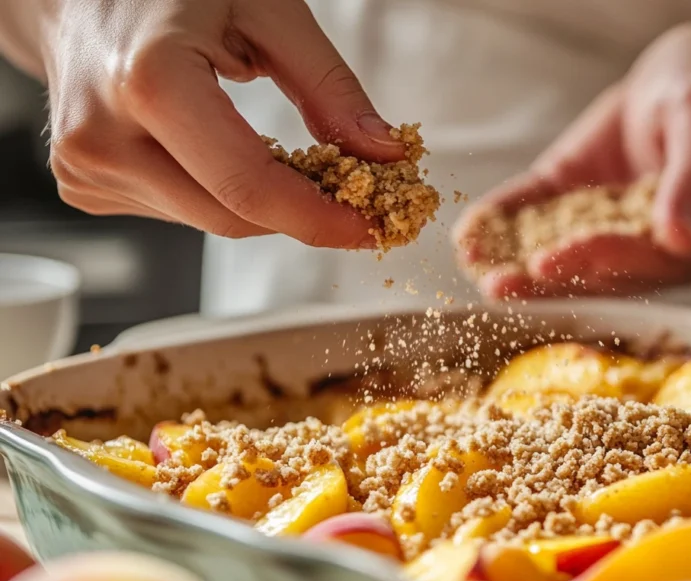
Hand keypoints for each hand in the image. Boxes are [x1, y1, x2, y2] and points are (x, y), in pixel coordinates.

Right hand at [40, 0, 405, 246]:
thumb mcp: (267, 10)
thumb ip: (329, 87)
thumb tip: (383, 154)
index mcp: (147, 81)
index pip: (247, 187)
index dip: (317, 218)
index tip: (368, 226)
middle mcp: (103, 134)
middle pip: (231, 218)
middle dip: (298, 213)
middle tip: (348, 194)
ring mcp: (85, 166)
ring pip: (208, 220)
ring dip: (258, 201)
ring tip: (271, 152)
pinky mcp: (83, 183)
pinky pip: (179, 211)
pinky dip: (216, 191)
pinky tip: (211, 146)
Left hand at [454, 23, 690, 297]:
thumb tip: (682, 242)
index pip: (655, 259)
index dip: (603, 260)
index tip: (552, 261)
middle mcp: (671, 249)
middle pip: (609, 270)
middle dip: (551, 277)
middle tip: (501, 285)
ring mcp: (625, 230)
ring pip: (574, 254)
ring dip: (524, 266)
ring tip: (478, 270)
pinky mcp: (589, 204)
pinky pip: (548, 215)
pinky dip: (512, 221)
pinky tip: (474, 230)